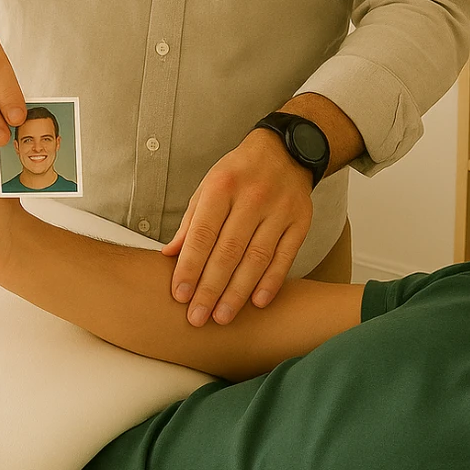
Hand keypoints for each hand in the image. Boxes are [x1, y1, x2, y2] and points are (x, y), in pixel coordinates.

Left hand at [161, 129, 313, 326]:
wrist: (284, 151)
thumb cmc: (237, 174)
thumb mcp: (208, 187)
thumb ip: (191, 222)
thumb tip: (169, 256)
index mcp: (222, 187)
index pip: (203, 233)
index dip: (190, 267)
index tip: (180, 296)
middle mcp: (252, 197)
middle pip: (229, 251)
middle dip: (210, 288)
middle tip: (197, 318)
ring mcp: (279, 210)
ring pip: (256, 258)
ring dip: (238, 292)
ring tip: (222, 317)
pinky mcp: (300, 221)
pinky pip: (285, 256)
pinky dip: (271, 282)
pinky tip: (257, 302)